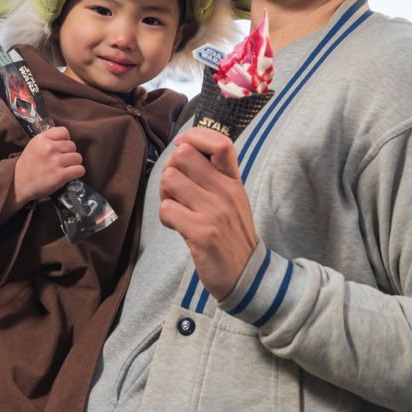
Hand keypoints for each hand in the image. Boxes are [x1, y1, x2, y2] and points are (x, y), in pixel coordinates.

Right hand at [10, 126, 84, 208]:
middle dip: (69, 153)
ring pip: (78, 158)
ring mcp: (55, 162)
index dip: (65, 140)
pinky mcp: (60, 175)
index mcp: (42, 139)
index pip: (64, 132)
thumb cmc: (28, 165)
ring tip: (65, 168)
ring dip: (74, 164)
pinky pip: (80, 170)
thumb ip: (48, 139)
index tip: (60, 148)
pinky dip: (77, 173)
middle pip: (72, 146)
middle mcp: (49, 148)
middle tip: (61, 161)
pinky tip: (70, 175)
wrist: (18, 184)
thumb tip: (66, 139)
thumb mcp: (34, 145)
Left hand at [158, 127, 257, 298]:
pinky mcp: (202, 232)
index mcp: (233, 181)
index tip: (182, 146)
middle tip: (175, 189)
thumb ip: (213, 175)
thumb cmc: (231, 234)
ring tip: (176, 208)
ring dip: (165, 194)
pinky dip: (166, 218)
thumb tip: (182, 148)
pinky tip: (177, 227)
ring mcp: (214, 212)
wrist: (246, 275)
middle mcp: (226, 192)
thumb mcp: (232, 199)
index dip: (195, 137)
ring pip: (170, 180)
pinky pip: (167, 210)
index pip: (221, 143)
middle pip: (184, 156)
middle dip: (171, 170)